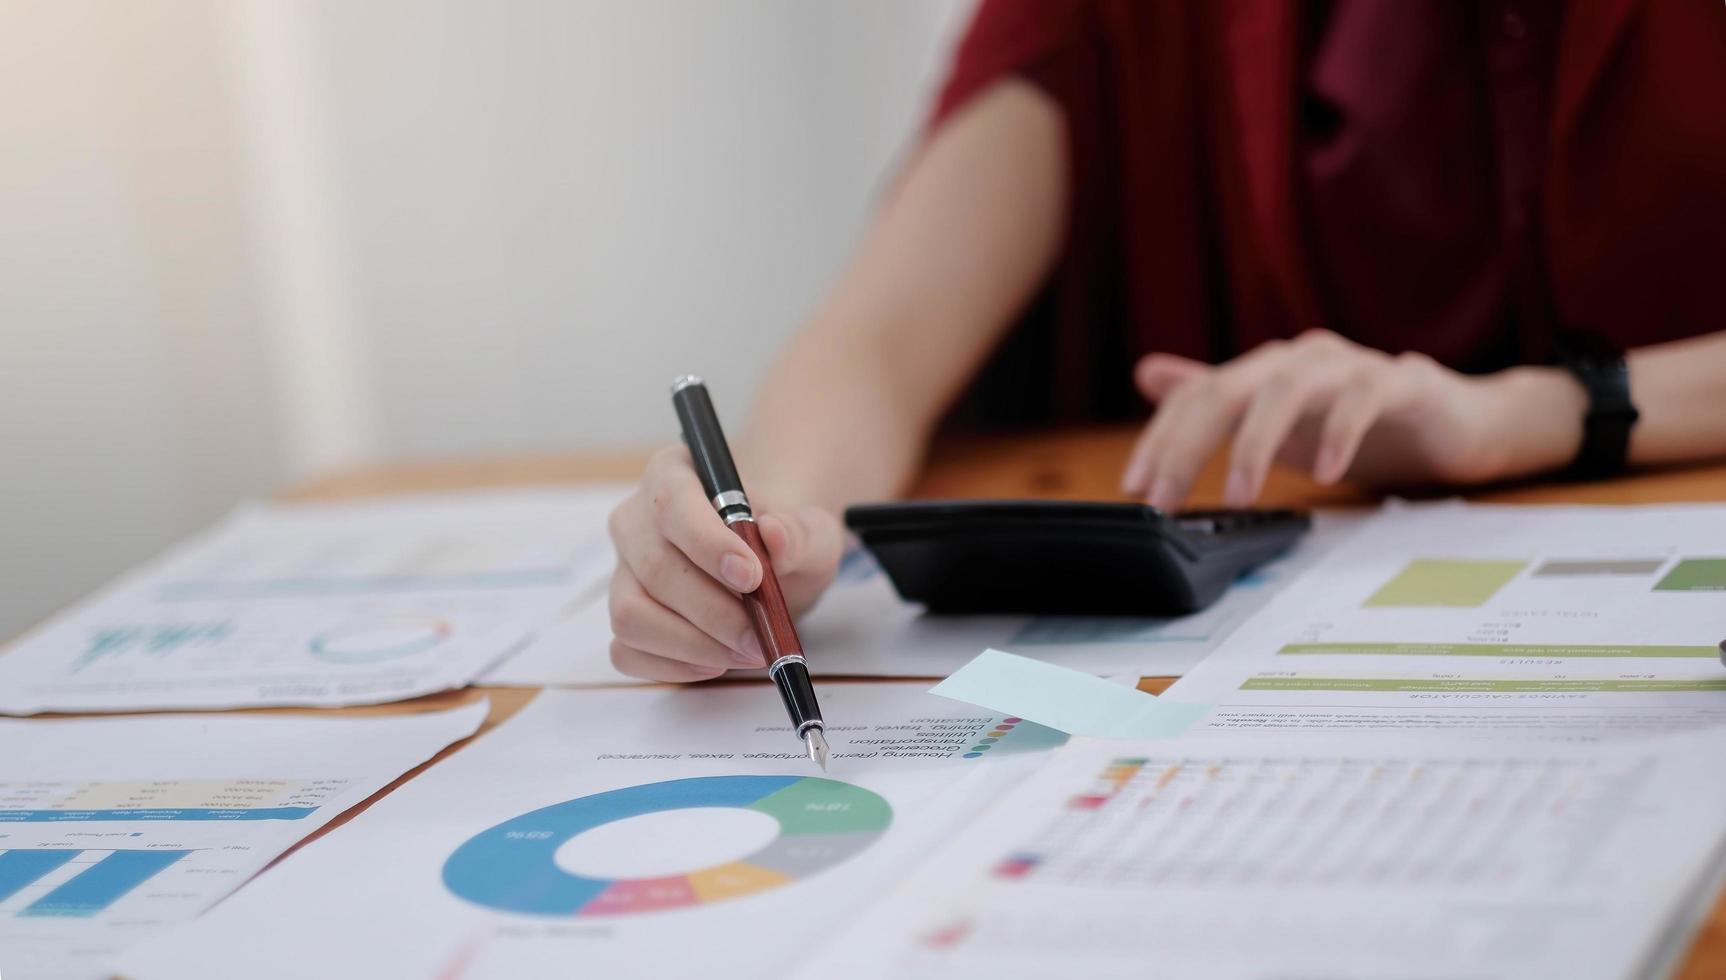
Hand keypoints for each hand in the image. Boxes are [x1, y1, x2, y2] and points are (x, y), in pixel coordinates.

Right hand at [606, 446, 843, 681]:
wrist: (772, 564)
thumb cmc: (782, 538)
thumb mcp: (810, 529)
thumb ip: (799, 531)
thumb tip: (775, 536)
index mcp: (672, 474)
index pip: (672, 503)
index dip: (707, 544)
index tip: (752, 578)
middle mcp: (636, 520)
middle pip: (654, 568)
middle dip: (712, 612)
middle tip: (760, 637)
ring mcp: (623, 572)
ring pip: (631, 615)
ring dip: (692, 645)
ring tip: (745, 651)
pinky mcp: (626, 616)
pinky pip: (627, 651)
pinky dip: (673, 666)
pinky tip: (715, 663)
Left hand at [1120, 329, 1585, 509]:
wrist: (1460, 424)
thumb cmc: (1363, 423)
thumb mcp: (1277, 421)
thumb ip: (1217, 400)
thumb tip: (1147, 372)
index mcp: (1267, 370)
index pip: (1197, 396)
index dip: (1160, 438)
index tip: (1136, 489)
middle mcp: (1302, 358)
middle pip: (1228, 389)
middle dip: (1189, 445)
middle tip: (1167, 500)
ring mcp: (1352, 365)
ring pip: (1288, 388)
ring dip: (1255, 443)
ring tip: (1238, 497)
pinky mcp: (1406, 380)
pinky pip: (1365, 396)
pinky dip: (1340, 431)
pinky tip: (1325, 473)